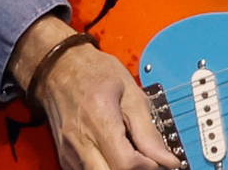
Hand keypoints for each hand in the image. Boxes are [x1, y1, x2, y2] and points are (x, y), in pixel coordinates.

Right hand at [10, 17, 182, 169]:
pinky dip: (107, 168)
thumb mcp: (131, 93)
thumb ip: (148, 131)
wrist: (60, 67)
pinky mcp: (66, 158)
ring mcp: (70, 153)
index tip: (161, 159)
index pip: (126, 163)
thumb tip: (168, 159)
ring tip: (132, 156)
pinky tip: (115, 155)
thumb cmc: (96, 73)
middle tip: (147, 162)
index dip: (149, 166)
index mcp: (100, 120)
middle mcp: (80, 142)